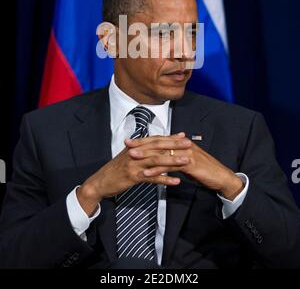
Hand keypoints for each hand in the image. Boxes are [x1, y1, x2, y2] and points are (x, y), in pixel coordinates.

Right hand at [77, 133, 191, 215]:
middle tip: (189, 144)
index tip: (183, 136)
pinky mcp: (133, 177)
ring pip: (157, 161)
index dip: (170, 137)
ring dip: (173, 161)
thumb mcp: (128, 156)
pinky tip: (176, 181)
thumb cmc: (116, 170)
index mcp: (135, 146)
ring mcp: (134, 164)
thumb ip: (141, 151)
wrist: (100, 182)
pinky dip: (164, 179)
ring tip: (187, 160)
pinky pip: (152, 178)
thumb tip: (154, 146)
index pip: (155, 139)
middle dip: (175, 145)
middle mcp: (136, 153)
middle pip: (158, 147)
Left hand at [127, 135, 243, 199]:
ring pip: (162, 153)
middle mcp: (183, 145)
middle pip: (159, 143)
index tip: (131, 141)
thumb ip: (177, 156)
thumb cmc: (205, 170)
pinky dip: (157, 170)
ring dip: (146, 155)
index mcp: (181, 143)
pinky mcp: (190, 164)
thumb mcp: (189, 161)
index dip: (145, 139)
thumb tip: (165, 154)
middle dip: (141, 144)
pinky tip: (146, 173)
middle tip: (127, 145)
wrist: (222, 177)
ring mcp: (186, 153)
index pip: (160, 139)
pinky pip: (170, 166)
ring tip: (132, 157)